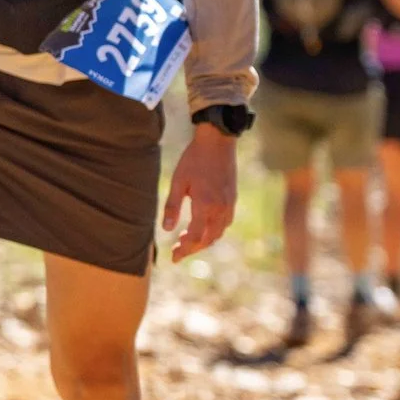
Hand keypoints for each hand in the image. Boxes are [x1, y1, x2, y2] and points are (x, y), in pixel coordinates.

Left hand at [162, 127, 236, 260]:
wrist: (217, 142)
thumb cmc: (194, 160)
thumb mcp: (178, 181)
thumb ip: (172, 206)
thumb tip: (166, 229)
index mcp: (205, 206)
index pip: (194, 237)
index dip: (183, 250)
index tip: (173, 257)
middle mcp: (220, 209)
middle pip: (207, 239)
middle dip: (192, 249)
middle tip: (177, 252)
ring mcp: (229, 206)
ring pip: (217, 234)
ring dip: (203, 241)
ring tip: (186, 241)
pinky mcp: (233, 200)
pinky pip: (224, 224)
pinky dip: (213, 232)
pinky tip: (202, 228)